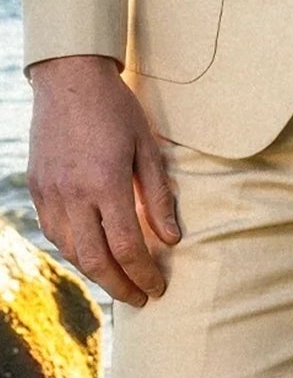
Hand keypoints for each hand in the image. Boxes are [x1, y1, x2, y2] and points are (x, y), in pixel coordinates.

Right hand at [27, 55, 179, 305]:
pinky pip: (54, 232)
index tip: (157, 287)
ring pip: (71, 251)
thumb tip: (172, 239)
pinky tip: (92, 252)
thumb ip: (159, 195)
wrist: (69, 78)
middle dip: (120, 286)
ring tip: (120, 279)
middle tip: (140, 299)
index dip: (143, 273)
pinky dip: (75, 250)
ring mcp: (50, 193)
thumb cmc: (116, 108)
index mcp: (106, 183)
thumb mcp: (147, 146)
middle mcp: (73, 194)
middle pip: (95, 260)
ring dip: (96, 272)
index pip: (127, 246)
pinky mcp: (37, 188)